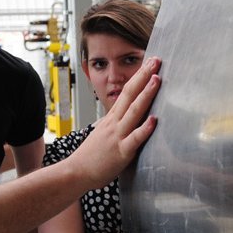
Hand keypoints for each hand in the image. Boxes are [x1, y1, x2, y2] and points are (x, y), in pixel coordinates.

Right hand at [70, 57, 161, 188]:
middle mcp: (115, 123)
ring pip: (134, 112)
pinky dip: (145, 128)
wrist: (75, 172)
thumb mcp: (103, 133)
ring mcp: (118, 136)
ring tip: (156, 80)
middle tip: (156, 61)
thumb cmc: (91, 156)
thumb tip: (126, 117)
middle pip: (130, 94)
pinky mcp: (122, 152)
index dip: (139, 76)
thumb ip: (116, 124)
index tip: (150, 63)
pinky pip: (135, 138)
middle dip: (144, 76)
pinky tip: (154, 119)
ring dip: (146, 95)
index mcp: (112, 118)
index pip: (127, 91)